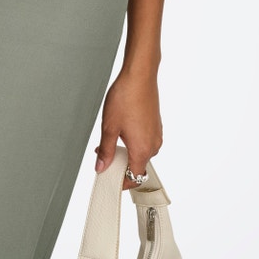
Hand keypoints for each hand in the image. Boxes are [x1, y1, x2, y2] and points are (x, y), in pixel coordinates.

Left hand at [94, 65, 161, 181]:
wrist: (140, 76)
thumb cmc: (126, 97)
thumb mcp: (109, 127)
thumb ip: (106, 151)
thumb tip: (101, 166)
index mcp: (143, 149)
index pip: (134, 177)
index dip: (122, 182)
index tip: (110, 179)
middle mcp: (153, 144)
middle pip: (138, 166)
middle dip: (120, 164)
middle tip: (103, 155)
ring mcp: (156, 134)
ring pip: (141, 152)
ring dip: (127, 151)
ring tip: (111, 138)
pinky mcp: (156, 125)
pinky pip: (146, 141)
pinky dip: (134, 141)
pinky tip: (122, 129)